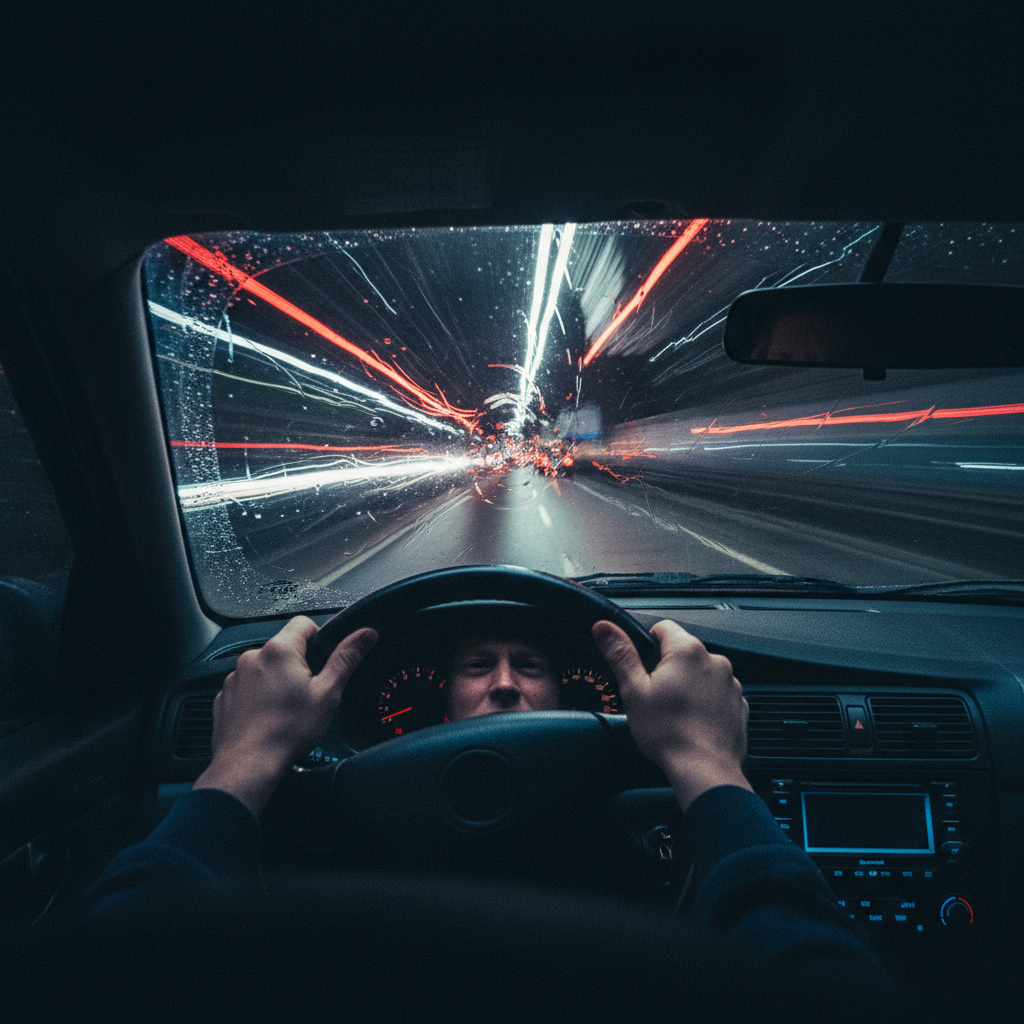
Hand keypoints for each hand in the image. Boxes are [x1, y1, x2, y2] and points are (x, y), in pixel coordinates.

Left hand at [194, 617, 376, 815]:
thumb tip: (365, 634)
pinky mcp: (225, 696)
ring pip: (264, 668)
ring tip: (286, 709)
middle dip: (297, 665)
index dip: (318, 638)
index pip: (304, 623)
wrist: (248, 764)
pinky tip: (268, 717)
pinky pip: (247, 686)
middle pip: (283, 647)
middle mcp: (252, 657)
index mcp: (280, 650)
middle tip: (307, 692)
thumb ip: (346, 659)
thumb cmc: (287, 731)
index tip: (321, 661)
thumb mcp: (328, 694)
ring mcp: (235, 677)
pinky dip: (258, 696)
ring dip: (276, 680)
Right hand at [592, 619, 751, 812]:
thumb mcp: (633, 690)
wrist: (704, 770)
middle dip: (668, 668)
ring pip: (701, 673)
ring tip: (675, 712)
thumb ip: (620, 654)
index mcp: (687, 651)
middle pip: (683, 652)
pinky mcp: (739, 704)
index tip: (643, 667)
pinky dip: (705, 702)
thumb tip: (604, 627)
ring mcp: (730, 683)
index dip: (647, 644)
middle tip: (655, 696)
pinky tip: (693, 721)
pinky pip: (716, 693)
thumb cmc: (669, 733)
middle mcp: (715, 661)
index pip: (663, 628)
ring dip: (689, 685)